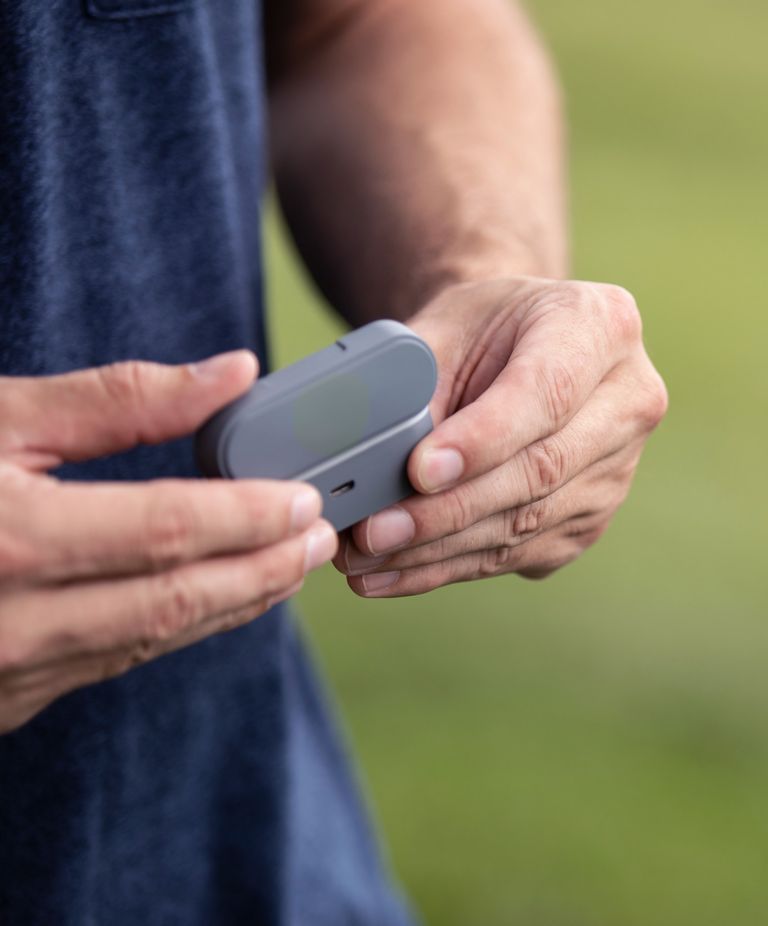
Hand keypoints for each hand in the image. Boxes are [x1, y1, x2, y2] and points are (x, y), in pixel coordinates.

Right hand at [0, 353, 336, 732]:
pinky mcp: (4, 698)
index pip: (165, 533)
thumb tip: (231, 373)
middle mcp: (10, 621)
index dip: (246, 518)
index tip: (304, 499)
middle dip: (261, 570)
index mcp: (7, 539)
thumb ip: (117, 400)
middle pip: (174, 598)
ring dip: (231, 604)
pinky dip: (175, 626)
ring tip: (286, 568)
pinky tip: (213, 599)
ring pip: (151, 639)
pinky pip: (111, 660)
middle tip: (318, 538)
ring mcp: (5, 673)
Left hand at [334, 277, 666, 595]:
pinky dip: (445, 568)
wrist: (517, 351)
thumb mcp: (445, 324)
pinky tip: (389, 575)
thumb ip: (415, 380)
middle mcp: (626, 402)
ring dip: (436, 551)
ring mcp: (615, 471)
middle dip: (445, 511)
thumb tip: (370, 464)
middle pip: (538, 471)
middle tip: (373, 531)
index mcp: (600, 327)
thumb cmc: (479, 330)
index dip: (483, 440)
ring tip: (364, 559)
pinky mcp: (586, 521)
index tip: (419, 470)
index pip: (547, 393)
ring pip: (524, 524)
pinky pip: (515, 555)